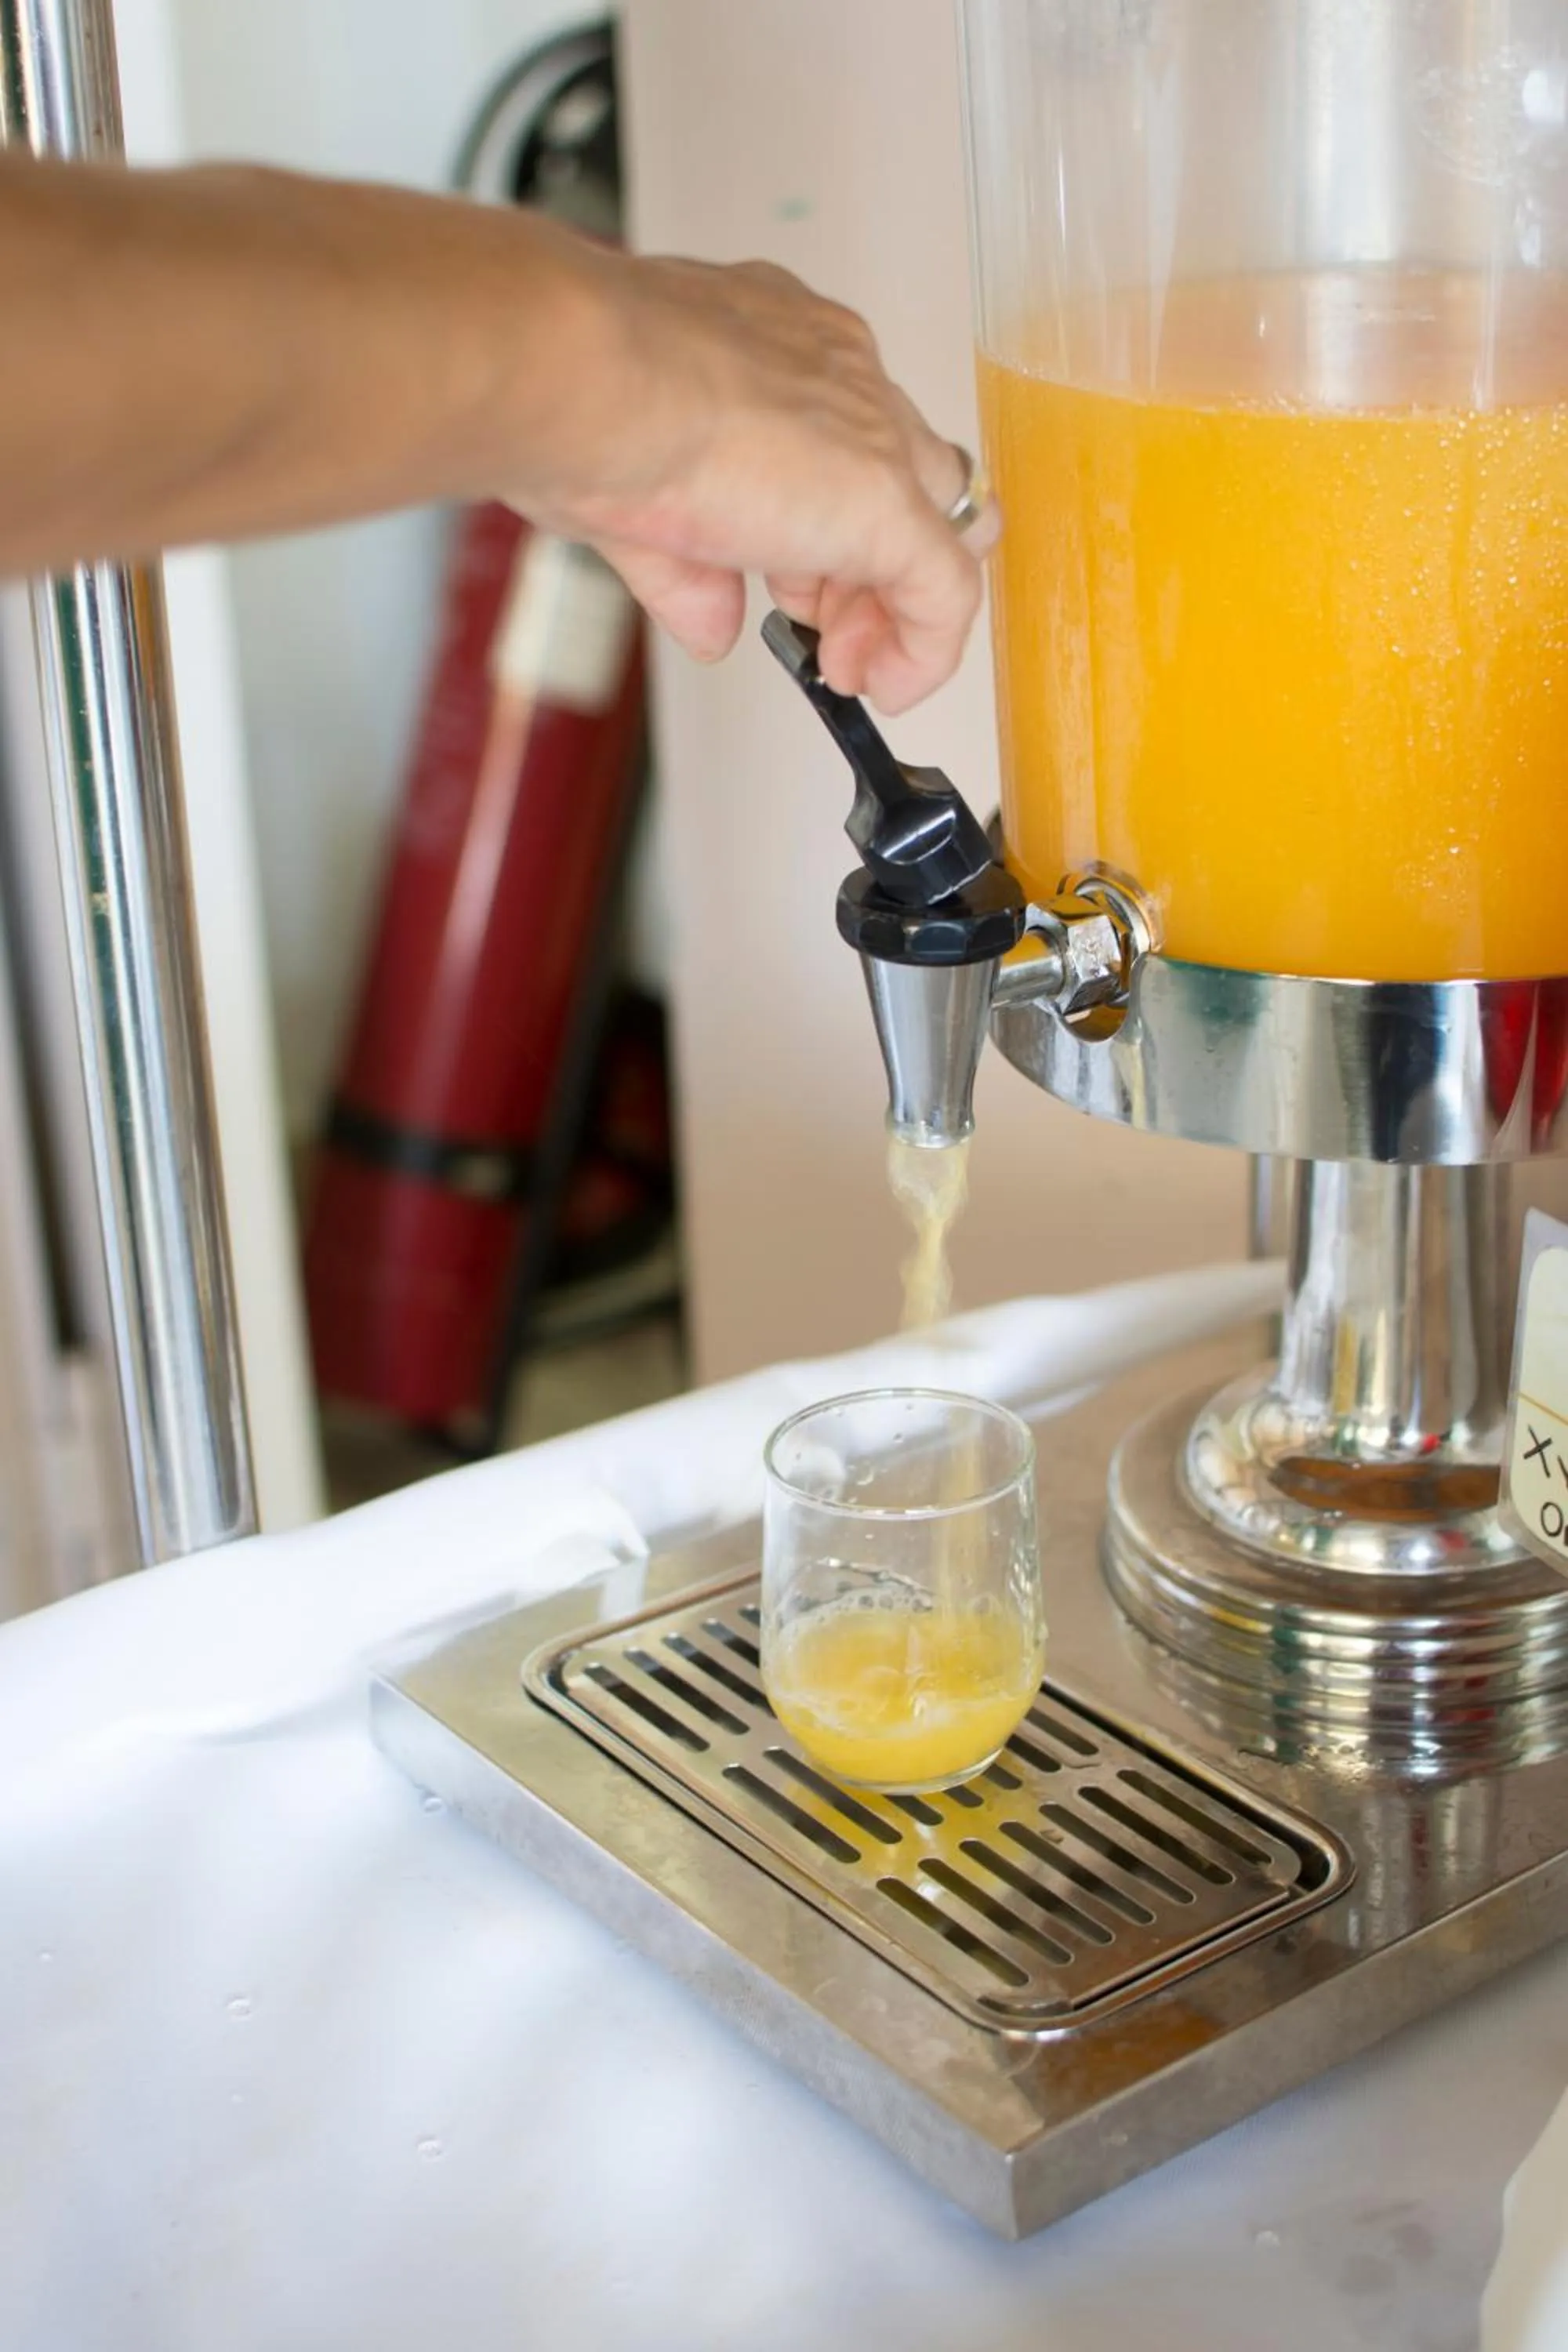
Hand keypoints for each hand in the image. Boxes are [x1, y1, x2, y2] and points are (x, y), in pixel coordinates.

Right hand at [508, 249, 995, 714]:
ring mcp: (871, 429)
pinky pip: (947, 587)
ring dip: (894, 610)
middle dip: (867, 571)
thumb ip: (691, 571)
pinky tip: (886, 685)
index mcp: (780, 347)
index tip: (791, 587)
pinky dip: (927, 650)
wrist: (580, 378)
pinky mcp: (889, 500)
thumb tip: (710, 628)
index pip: (843, 438)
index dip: (823, 529)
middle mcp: (838, 371)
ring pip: (940, 522)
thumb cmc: (580, 406)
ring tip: (843, 663)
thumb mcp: (637, 500)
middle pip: (909, 476)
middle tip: (824, 633)